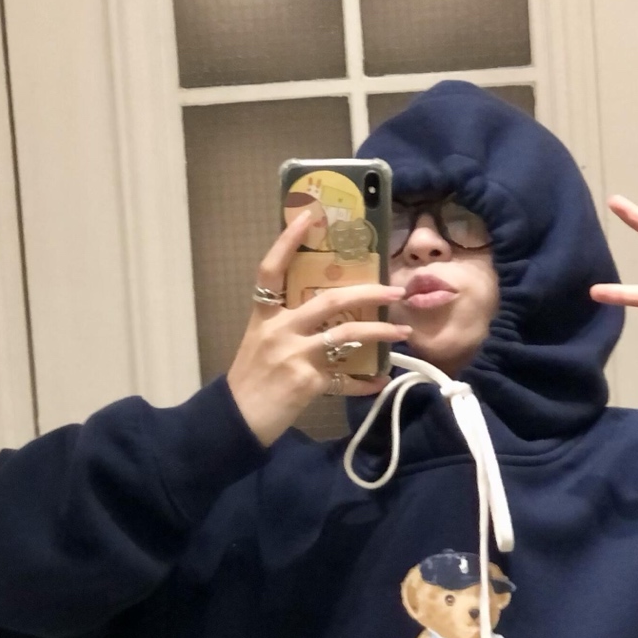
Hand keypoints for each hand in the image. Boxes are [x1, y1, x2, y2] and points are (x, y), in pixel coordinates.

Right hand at [227, 207, 407, 444]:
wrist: (236, 421)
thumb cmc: (249, 382)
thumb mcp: (261, 344)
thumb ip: (288, 328)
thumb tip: (328, 318)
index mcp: (264, 317)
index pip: (271, 269)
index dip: (287, 240)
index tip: (309, 215)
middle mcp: (279, 330)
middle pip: (329, 301)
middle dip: (368, 292)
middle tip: (396, 290)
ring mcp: (294, 356)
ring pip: (347, 335)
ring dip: (380, 331)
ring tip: (402, 332)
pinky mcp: (307, 383)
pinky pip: (345, 379)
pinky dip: (365, 382)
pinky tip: (380, 381)